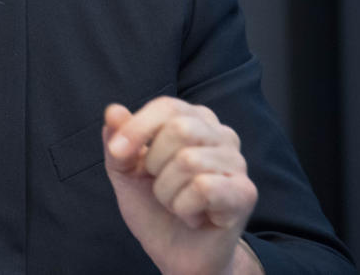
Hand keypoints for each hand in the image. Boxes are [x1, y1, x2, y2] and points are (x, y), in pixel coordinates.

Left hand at [103, 97, 258, 274]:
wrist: (175, 253)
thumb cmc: (153, 206)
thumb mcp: (124, 171)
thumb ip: (117, 140)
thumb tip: (113, 111)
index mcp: (194, 120)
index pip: (167, 106)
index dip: (137, 128)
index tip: (116, 153)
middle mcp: (221, 135)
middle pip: (180, 128)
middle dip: (155, 164)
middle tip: (159, 185)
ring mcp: (237, 163)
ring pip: (189, 161)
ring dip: (167, 192)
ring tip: (176, 203)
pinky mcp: (245, 193)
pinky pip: (204, 187)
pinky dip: (184, 207)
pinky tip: (192, 216)